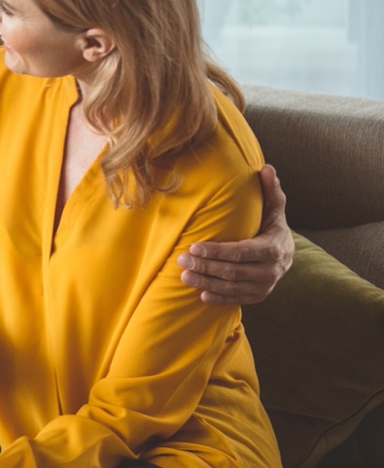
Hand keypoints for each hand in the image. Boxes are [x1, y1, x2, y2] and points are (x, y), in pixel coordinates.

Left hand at [178, 164, 293, 304]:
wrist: (287, 253)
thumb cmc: (272, 226)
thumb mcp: (275, 209)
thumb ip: (270, 190)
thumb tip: (266, 168)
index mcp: (273, 248)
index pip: (240, 251)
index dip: (216, 251)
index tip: (194, 247)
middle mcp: (271, 270)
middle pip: (233, 271)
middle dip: (205, 266)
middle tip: (180, 260)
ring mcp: (265, 286)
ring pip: (232, 287)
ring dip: (206, 283)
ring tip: (183, 276)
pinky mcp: (259, 296)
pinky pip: (236, 299)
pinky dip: (218, 298)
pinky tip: (200, 295)